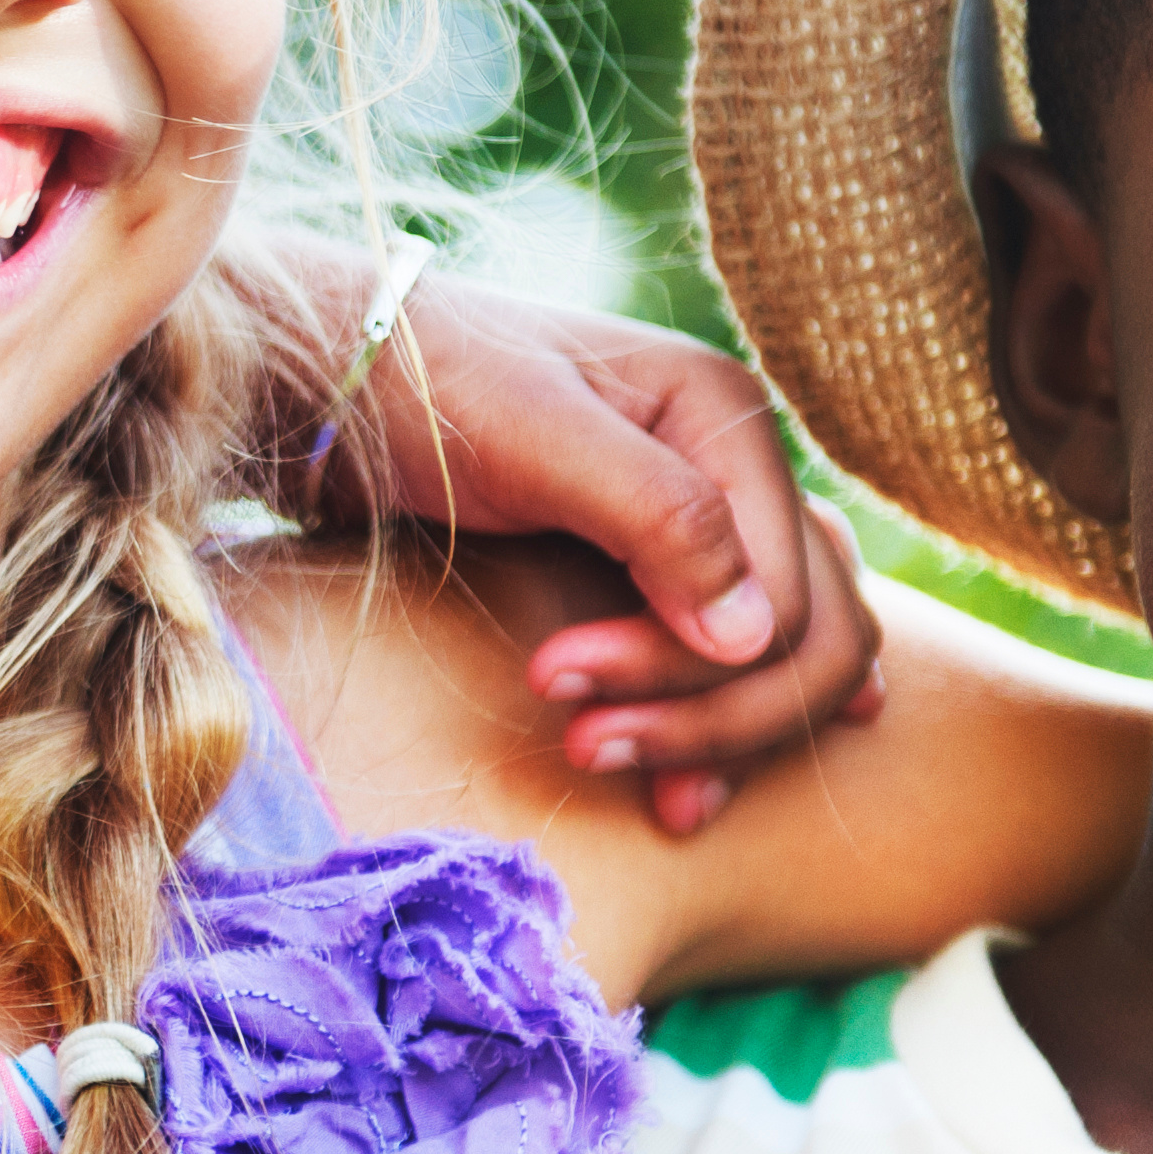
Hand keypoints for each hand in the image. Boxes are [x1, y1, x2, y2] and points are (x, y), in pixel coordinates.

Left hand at [306, 270, 883, 832]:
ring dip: (717, 734)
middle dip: (709, 713)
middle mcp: (741, 467)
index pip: (783, 593)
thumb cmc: (427, 389)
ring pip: (790, 659)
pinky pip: (751, 656)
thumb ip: (655, 517)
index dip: (685, 663)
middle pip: (807, 636)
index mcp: (727, 415)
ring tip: (602, 760)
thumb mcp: (534, 435)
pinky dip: (730, 717)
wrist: (345, 380)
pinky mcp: (675, 565)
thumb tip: (756, 637)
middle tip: (583, 747)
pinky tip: (714, 772)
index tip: (549, 680)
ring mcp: (719, 519)